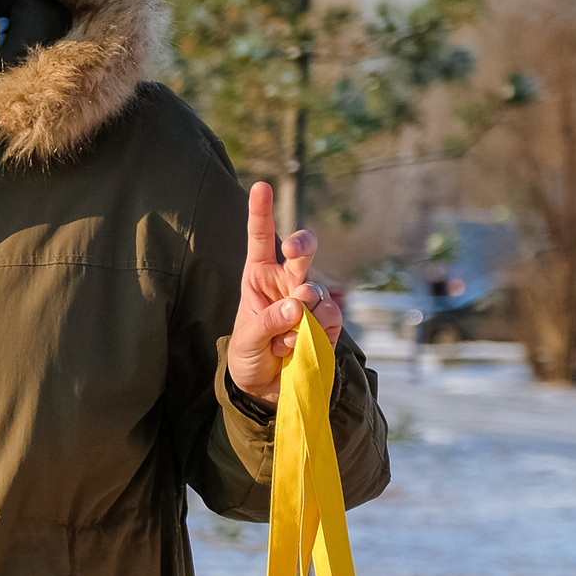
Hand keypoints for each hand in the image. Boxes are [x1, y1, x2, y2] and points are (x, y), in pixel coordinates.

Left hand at [225, 182, 343, 405]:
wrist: (268, 389)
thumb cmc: (248, 356)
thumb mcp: (246, 340)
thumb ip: (267, 323)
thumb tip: (297, 305)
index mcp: (259, 277)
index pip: (261, 240)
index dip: (261, 213)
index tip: (261, 186)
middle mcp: (287, 282)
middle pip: (301, 252)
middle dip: (301, 246)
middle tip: (293, 250)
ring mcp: (311, 301)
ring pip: (316, 292)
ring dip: (301, 315)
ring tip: (284, 341)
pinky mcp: (328, 322)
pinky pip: (329, 318)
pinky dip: (312, 336)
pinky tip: (298, 349)